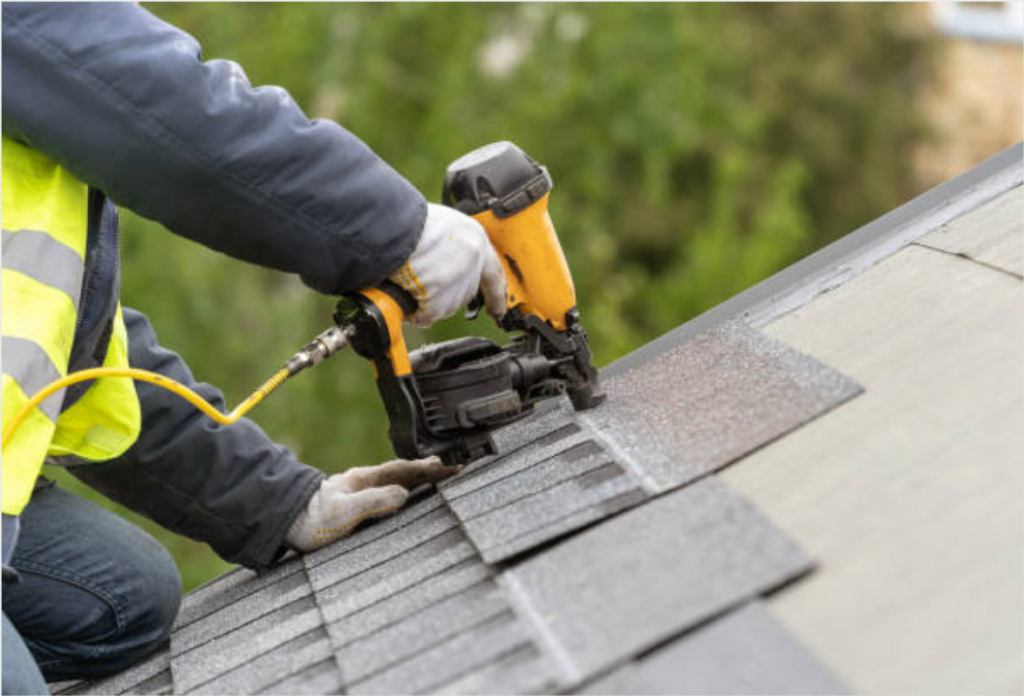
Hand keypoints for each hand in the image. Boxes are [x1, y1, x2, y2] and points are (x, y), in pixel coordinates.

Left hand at [284, 456, 457, 551]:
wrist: (283, 524)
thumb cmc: (310, 521)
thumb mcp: (344, 512)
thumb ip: (373, 502)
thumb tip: (403, 495)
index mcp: (364, 480)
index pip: (404, 470)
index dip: (429, 469)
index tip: (451, 467)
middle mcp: (363, 482)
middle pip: (402, 471)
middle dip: (428, 469)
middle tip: (451, 467)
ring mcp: (358, 492)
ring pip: (395, 480)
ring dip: (416, 477)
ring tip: (434, 474)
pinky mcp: (354, 504)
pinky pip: (386, 491)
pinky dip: (403, 488)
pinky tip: (405, 493)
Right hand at [390, 203, 505, 327]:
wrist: (392, 226)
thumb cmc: (408, 220)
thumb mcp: (441, 224)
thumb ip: (451, 244)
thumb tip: (444, 260)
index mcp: (475, 239)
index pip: (494, 274)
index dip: (496, 294)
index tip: (499, 310)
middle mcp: (472, 262)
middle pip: (464, 292)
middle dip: (446, 292)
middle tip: (425, 282)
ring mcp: (457, 283)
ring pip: (445, 305)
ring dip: (426, 300)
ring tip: (407, 278)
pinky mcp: (439, 300)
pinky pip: (427, 315)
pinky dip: (414, 311)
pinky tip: (404, 293)